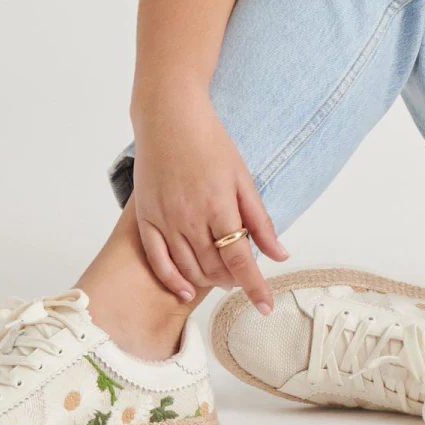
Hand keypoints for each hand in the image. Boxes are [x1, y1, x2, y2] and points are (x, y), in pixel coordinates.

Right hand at [129, 92, 287, 310]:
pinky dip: (173, 280)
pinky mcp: (145, 218)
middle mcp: (189, 218)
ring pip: (189, 268)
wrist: (169, 118)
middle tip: (243, 277)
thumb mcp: (243, 177)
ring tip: (221, 278)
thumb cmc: (211, 142)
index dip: (254, 286)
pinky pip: (157, 261)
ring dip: (208, 281)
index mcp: (219, 206)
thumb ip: (260, 220)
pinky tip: (186, 290)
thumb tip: (279, 253)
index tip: (265, 307)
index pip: (240, 259)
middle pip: (214, 268)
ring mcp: (164, 220)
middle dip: (232, 279)